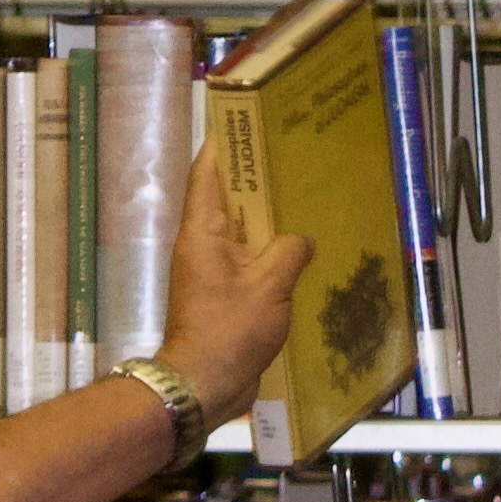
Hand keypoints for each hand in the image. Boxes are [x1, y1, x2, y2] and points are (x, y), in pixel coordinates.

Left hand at [162, 139, 307, 424]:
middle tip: (289, 152)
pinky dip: (268, 248)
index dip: (225, 141)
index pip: (207, 171)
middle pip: (225, 195)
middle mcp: (201, 243)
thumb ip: (289, 250)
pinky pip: (246, 258)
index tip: (247, 117)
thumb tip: (300, 238)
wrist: (204, 384)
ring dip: (265, 214)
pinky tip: (298, 248)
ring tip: (300, 193)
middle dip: (254, 174)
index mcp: (202, 230)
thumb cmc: (229, 330)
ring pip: (239, 228)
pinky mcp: (221, 292)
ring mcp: (209, 269)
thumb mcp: (270, 285)